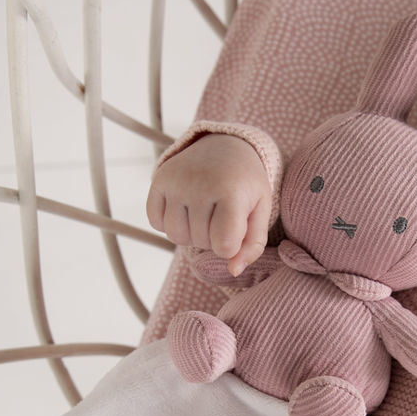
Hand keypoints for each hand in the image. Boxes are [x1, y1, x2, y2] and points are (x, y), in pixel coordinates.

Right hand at [146, 133, 270, 275]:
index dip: (231, 245)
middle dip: (212, 236)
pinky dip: (169, 223)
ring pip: (176, 237)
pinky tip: (184, 208)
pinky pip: (156, 223)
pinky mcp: (158, 180)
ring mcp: (176, 182)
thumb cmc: (245, 184)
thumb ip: (252, 245)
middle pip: (200, 243)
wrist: (225, 145)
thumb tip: (233, 271)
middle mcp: (200, 185)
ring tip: (203, 213)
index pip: (224, 246)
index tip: (237, 228)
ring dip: (190, 233)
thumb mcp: (260, 211)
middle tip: (220, 213)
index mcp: (231, 192)